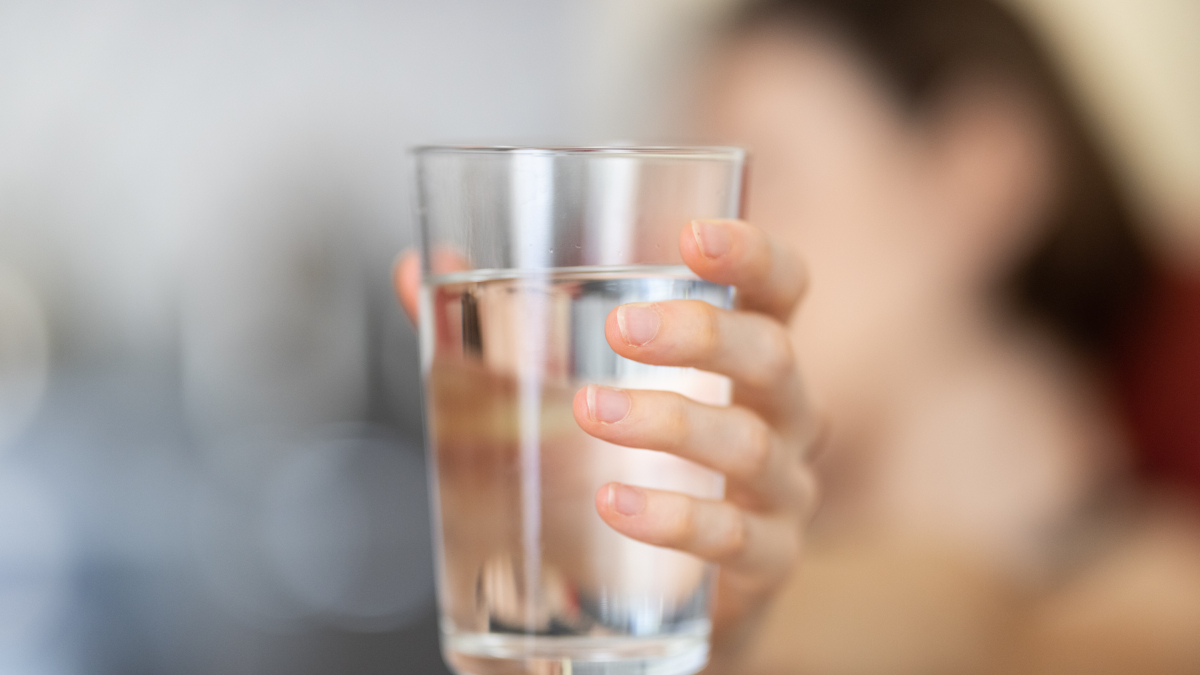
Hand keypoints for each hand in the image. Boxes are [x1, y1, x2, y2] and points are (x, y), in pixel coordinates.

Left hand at [394, 219, 821, 670]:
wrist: (663, 586)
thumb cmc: (632, 459)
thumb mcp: (575, 382)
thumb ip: (500, 325)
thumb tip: (415, 270)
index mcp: (744, 352)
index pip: (781, 286)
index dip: (751, 254)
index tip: (691, 237)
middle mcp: (781, 412)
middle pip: (770, 355)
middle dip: (699, 334)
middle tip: (619, 329)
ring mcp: (782, 488)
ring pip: (747, 443)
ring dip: (667, 422)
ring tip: (591, 412)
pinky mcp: (766, 560)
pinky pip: (734, 537)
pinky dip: (674, 517)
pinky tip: (616, 503)